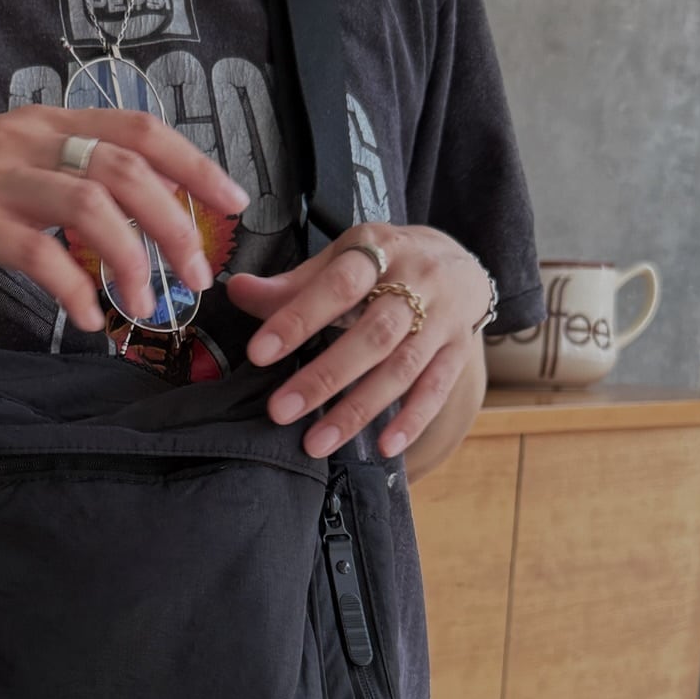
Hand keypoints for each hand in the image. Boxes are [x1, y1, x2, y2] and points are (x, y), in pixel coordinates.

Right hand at [0, 106, 249, 331]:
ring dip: (134, 258)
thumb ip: (61, 176)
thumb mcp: (4, 166)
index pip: (138, 128)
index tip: (234, 200)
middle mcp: (25, 136)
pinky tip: (90, 317)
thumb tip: (128, 211)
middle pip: (128, 167)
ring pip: (93, 204)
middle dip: (177, 223)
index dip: (194, 163)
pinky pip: (41, 254)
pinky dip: (75, 288)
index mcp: (43, 121)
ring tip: (148, 302)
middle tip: (197, 273)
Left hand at [225, 224, 492, 459]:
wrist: (463, 263)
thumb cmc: (387, 264)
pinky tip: (385, 447)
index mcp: (378, 251)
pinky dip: (413, 421)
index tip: (259, 353)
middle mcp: (417, 282)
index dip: (298, 318)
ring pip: (400, 368)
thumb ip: (292, 284)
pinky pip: (437, 389)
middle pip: (371, 335)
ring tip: (316, 443)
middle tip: (280, 411)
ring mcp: (442, 319)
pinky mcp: (458, 351)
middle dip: (324, 377)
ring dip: (357, 410)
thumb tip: (236, 291)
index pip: (336, 285)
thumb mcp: (343, 258)